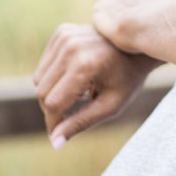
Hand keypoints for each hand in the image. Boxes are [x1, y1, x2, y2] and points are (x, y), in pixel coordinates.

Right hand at [32, 23, 160, 148]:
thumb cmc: (128, 79)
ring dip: (53, 92)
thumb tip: (54, 143)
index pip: (53, 103)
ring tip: (80, 92)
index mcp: (84, 66)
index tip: (58, 133)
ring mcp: (64, 36)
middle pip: (42, 91)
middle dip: (52, 109)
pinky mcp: (61, 32)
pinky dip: (54, 76)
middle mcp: (70, 48)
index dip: (54, 123)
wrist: (137, 45)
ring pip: (38, 79)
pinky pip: (44, 64)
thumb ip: (81, 122)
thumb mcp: (110, 105)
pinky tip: (77, 75)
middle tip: (70, 114)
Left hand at [92, 0, 175, 51]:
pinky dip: (105, 25)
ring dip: (119, 16)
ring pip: (115, 6)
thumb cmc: (174, 9)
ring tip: (126, 35)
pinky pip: (100, 17)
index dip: (152, 3)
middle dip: (134, 8)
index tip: (155, 16)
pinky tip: (112, 38)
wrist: (151, 23)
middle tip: (141, 28)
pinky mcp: (101, 10)